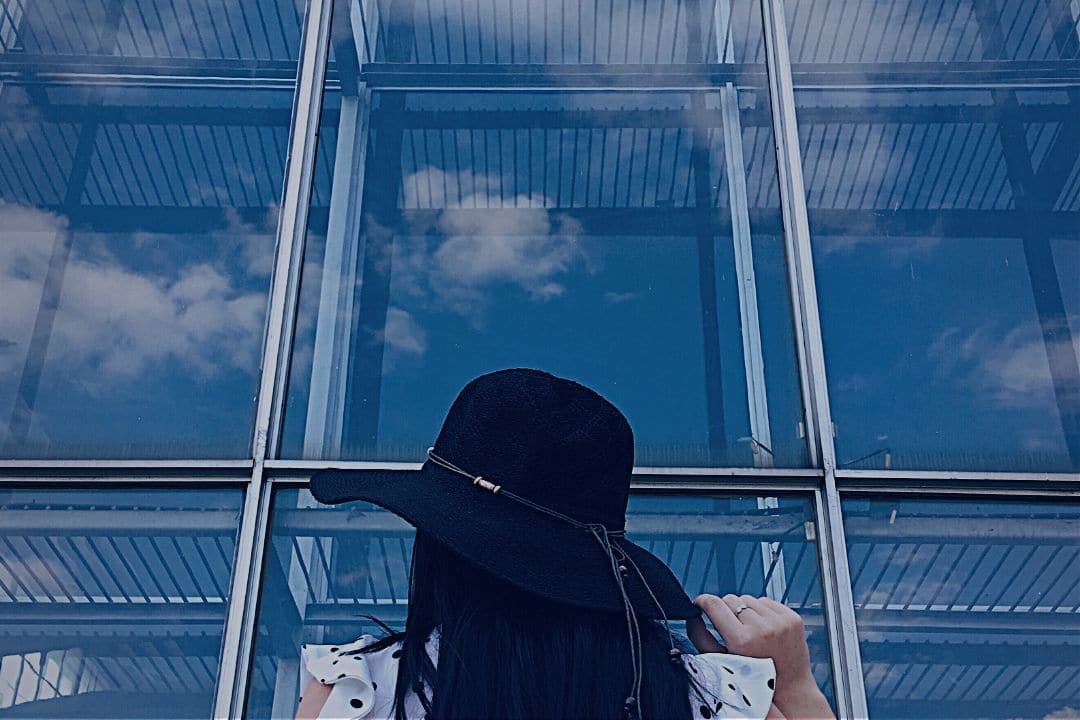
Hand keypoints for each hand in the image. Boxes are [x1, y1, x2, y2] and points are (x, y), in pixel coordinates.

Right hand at [689, 594, 833, 718]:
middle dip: (725, 610)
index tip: (700, 604)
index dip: (702, 601)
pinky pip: (767, 601)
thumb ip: (700, 637)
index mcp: (743, 640)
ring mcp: (781, 621)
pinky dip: (761, 611)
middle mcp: (763, 628)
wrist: (790, 690)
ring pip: (748, 598)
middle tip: (729, 628)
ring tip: (749, 631)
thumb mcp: (721, 662)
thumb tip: (692, 615)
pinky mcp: (792, 618)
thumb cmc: (754, 681)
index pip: (714, 604)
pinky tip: (763, 629)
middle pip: (730, 599)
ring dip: (744, 610)